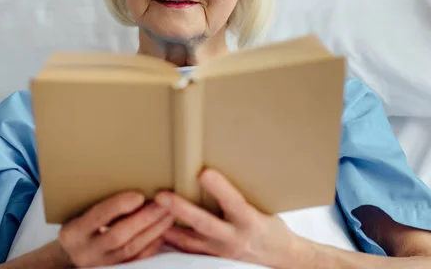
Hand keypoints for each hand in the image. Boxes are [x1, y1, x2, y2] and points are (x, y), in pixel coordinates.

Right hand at [57, 191, 173, 266]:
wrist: (70, 254)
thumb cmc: (78, 223)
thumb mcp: (78, 212)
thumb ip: (98, 204)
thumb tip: (128, 180)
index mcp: (72, 232)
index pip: (97, 217)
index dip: (118, 206)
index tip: (139, 195)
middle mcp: (85, 251)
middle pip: (118, 235)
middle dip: (144, 218)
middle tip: (164, 203)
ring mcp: (99, 264)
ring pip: (130, 249)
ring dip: (153, 230)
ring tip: (169, 214)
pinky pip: (137, 261)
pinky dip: (152, 246)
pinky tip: (163, 232)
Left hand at [154, 169, 301, 268]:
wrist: (281, 259)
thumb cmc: (271, 228)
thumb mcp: (263, 208)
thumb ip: (240, 196)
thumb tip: (215, 170)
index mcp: (251, 221)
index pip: (234, 202)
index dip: (219, 188)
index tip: (205, 172)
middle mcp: (234, 238)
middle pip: (204, 223)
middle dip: (181, 209)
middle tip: (161, 196)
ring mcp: (221, 252)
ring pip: (189, 241)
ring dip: (168, 227)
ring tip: (149, 212)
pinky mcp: (211, 260)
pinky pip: (187, 251)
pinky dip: (170, 241)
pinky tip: (155, 230)